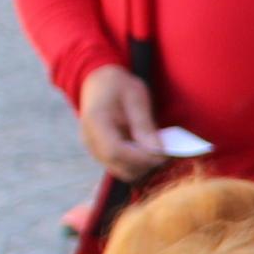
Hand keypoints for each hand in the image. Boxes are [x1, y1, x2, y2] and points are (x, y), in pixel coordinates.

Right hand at [76, 63, 168, 181]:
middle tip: (164, 153)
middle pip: (118, 166)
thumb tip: (157, 152)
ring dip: (141, 166)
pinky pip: (119, 166)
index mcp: (95, 121)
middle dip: (144, 165)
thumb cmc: (119, 85)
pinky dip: (135, 163)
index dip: (141, 158)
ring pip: (119, 171)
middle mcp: (89, 139)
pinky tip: (146, 149)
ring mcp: (92, 148)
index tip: (163, 154)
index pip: (115, 151)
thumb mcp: (136, 97)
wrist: (98, 82)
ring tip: (155, 149)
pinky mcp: (99, 153)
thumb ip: (144, 125)